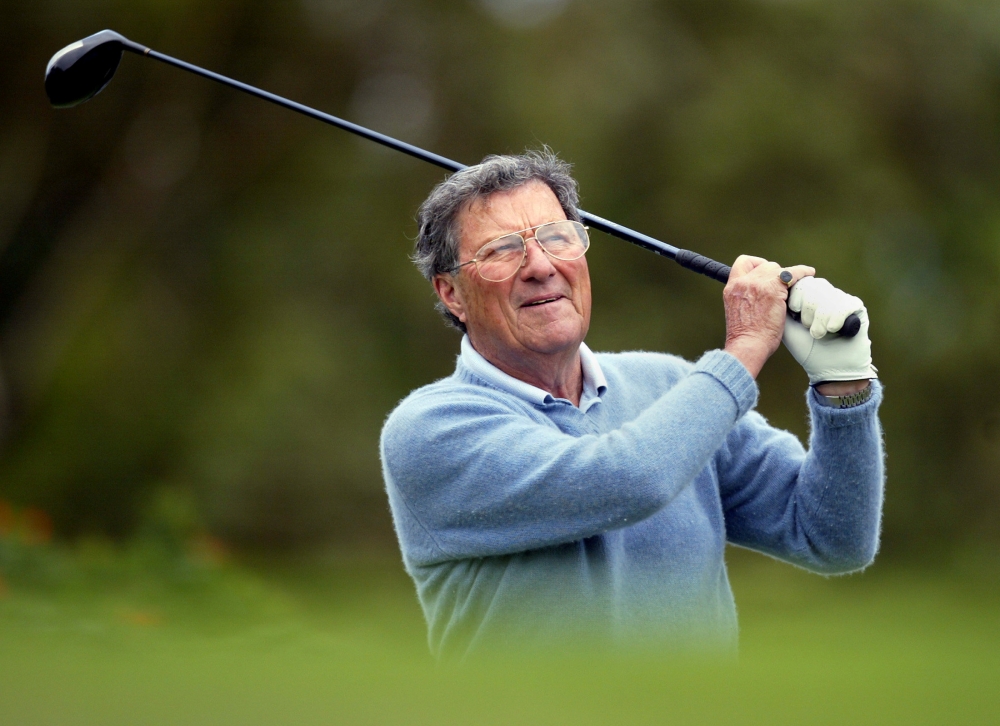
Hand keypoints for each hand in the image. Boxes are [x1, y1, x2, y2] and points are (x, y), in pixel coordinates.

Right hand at [723, 256, 814, 377]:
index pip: (743, 263)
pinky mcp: (772, 289)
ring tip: (796, 282)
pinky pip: (791, 273)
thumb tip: (763, 297)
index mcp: (731, 288)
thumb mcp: (739, 312)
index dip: (756, 265)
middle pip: (763, 265)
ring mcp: (757, 284)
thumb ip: (747, 300)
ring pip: (776, 268)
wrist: (748, 345)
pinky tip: (809, 274)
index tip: (765, 275)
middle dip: (774, 273)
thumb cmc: (746, 337)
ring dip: (786, 275)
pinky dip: (802, 272)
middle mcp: (742, 282)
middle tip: (783, 286)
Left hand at [783, 280, 876, 385]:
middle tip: (808, 328)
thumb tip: (780, 285)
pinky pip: (844, 304)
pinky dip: (835, 319)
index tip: (794, 310)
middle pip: (815, 285)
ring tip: (819, 334)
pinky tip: (833, 329)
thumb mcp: (787, 326)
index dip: (797, 294)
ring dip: (820, 319)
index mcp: (808, 297)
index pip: (802, 281)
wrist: (829, 369)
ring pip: (828, 295)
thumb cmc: (807, 349)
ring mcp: (842, 299)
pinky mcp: (857, 308)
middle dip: (808, 309)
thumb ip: (782, 305)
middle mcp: (825, 295)